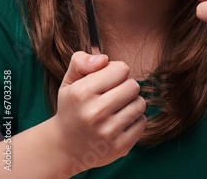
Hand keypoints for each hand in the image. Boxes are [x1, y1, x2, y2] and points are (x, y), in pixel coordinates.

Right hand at [53, 52, 146, 173]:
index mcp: (82, 93)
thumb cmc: (72, 107)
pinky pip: (142, 122)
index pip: (121, 69)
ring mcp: (108, 132)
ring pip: (140, 103)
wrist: (65, 148)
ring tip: (116, 108)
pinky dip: (134, 120)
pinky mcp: (120, 147)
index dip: (116, 72)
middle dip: (125, 86)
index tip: (106, 81)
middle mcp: (94, 113)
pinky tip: (119, 122)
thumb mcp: (69, 81)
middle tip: (112, 94)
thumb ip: (81, 61)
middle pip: (133, 85)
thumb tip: (104, 59)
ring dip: (131, 103)